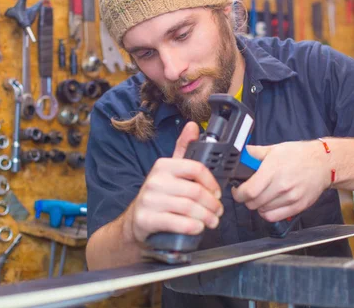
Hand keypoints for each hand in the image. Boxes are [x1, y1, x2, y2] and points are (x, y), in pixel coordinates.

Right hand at [126, 122, 223, 242]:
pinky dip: (192, 227)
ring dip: (206, 217)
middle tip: (218, 212)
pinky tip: (198, 228)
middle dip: (212, 204)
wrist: (134, 221)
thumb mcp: (170, 172)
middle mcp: (155, 180)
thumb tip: (192, 126)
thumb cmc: (158, 196)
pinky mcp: (146, 219)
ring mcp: (149, 200)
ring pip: (188, 208)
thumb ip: (183, 150)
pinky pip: (176, 223)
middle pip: (195, 191)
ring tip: (212, 221)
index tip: (217, 193)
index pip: (196, 168)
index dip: (212, 182)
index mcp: (163, 166)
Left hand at [231, 140, 331, 222]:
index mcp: (273, 169)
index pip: (248, 191)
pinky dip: (268, 213)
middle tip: (248, 192)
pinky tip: (269, 204)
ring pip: (262, 211)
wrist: (324, 163)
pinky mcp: (298, 206)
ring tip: (262, 195)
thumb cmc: (299, 155)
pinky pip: (274, 217)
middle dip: (246, 199)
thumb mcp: (274, 149)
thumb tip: (239, 155)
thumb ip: (254, 153)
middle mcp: (282, 185)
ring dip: (258, 205)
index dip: (238, 193)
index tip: (237, 190)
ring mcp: (291, 197)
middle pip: (253, 203)